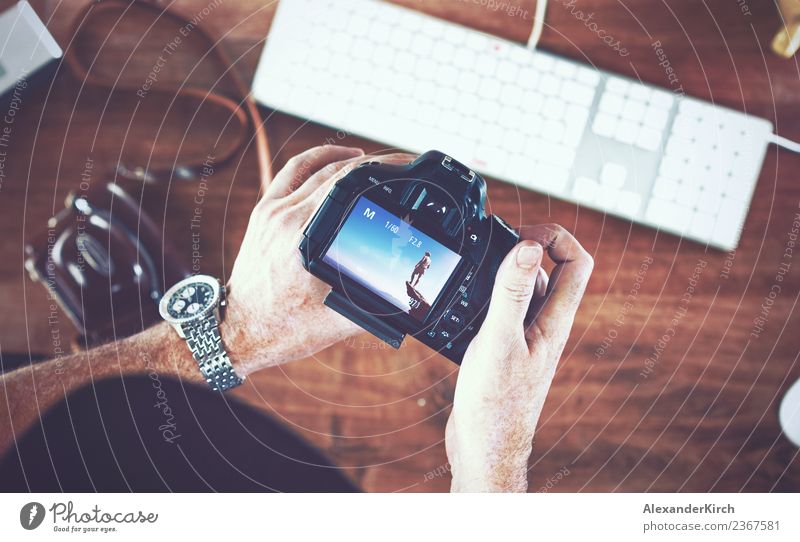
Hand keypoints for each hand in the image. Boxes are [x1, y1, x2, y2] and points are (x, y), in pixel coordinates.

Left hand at [221, 145, 416, 375]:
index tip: (408, 169)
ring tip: (380, 163)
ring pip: (318, 168)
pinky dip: (321, 157)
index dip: (384, 171)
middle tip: (405, 165)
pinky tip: (344, 157)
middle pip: (339, 174)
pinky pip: (294, 170)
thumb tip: (415, 301)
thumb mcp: (341, 320)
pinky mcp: (265, 211)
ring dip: (352, 160)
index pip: (350, 187)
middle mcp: (287, 219)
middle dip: (377, 164)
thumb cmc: (286, 327)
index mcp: (306, 240)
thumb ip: (377, 306)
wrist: (241, 328)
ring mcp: (273, 211)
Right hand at [446, 225, 593, 491]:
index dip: (556, 238)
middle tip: (491, 248)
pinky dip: (488, 300)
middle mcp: (545, 326)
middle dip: (524, 250)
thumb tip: (529, 247)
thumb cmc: (494, 403)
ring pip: (524, 292)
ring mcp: (527, 339)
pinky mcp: (507, 350)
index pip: (577, 263)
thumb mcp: (499, 340)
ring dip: (503, 275)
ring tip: (474, 274)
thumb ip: (512, 293)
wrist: (485, 447)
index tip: (522, 236)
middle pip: (550, 272)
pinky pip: (504, 312)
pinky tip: (464, 308)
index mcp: (553, 321)